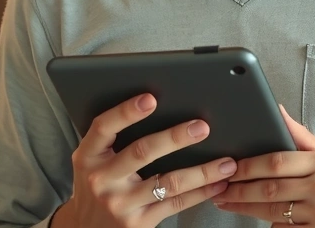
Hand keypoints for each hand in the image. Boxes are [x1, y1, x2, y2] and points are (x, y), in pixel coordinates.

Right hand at [53, 93, 236, 227]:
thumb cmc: (96, 183)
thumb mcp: (93, 159)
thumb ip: (114, 137)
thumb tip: (156, 103)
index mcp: (88, 156)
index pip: (104, 127)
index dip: (126, 112)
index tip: (151, 98)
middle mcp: (102, 180)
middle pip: (141, 153)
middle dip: (175, 138)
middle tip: (202, 127)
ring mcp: (121, 204)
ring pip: (168, 182)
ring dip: (201, 171)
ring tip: (226, 162)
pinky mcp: (139, 224)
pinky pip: (176, 204)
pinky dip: (200, 193)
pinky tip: (218, 184)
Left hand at [213, 104, 314, 226]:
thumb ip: (301, 135)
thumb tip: (277, 110)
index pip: (278, 161)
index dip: (250, 165)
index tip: (231, 165)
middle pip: (271, 188)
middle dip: (240, 189)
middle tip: (219, 187)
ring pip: (272, 210)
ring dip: (244, 207)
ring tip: (225, 201)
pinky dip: (267, 223)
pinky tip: (253, 216)